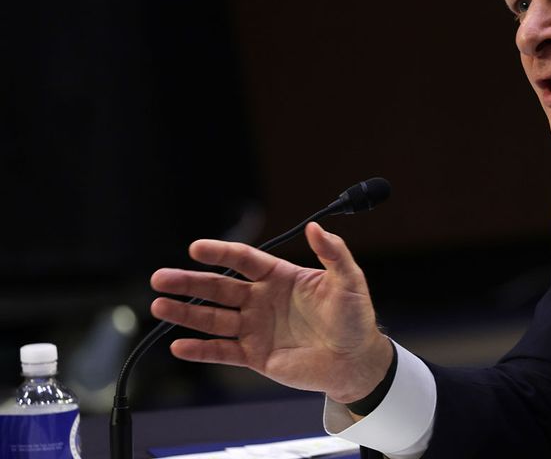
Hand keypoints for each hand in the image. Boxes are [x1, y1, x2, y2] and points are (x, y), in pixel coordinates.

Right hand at [150, 222, 394, 403]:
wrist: (356, 360)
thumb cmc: (355, 318)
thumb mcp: (348, 281)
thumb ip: (333, 253)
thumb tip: (316, 226)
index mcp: (281, 277)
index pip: (244, 260)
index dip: (221, 253)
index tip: (196, 248)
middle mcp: (263, 300)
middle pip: (219, 288)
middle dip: (189, 283)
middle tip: (161, 278)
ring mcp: (256, 328)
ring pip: (214, 318)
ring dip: (186, 313)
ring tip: (159, 305)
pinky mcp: (256, 355)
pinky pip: (222, 351)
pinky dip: (200, 350)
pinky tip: (179, 345)